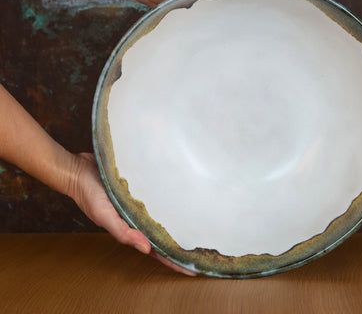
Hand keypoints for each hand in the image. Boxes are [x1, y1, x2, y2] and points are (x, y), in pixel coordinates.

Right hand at [71, 152, 195, 275]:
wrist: (78, 169)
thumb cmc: (88, 193)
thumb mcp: (104, 215)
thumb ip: (123, 232)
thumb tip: (146, 250)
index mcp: (131, 227)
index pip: (157, 249)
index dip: (174, 260)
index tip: (194, 270)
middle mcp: (139, 217)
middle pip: (165, 235)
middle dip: (183, 244)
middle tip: (206, 251)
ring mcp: (141, 203)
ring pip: (164, 216)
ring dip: (180, 222)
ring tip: (201, 227)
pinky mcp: (142, 186)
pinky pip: (160, 196)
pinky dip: (171, 201)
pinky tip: (184, 199)